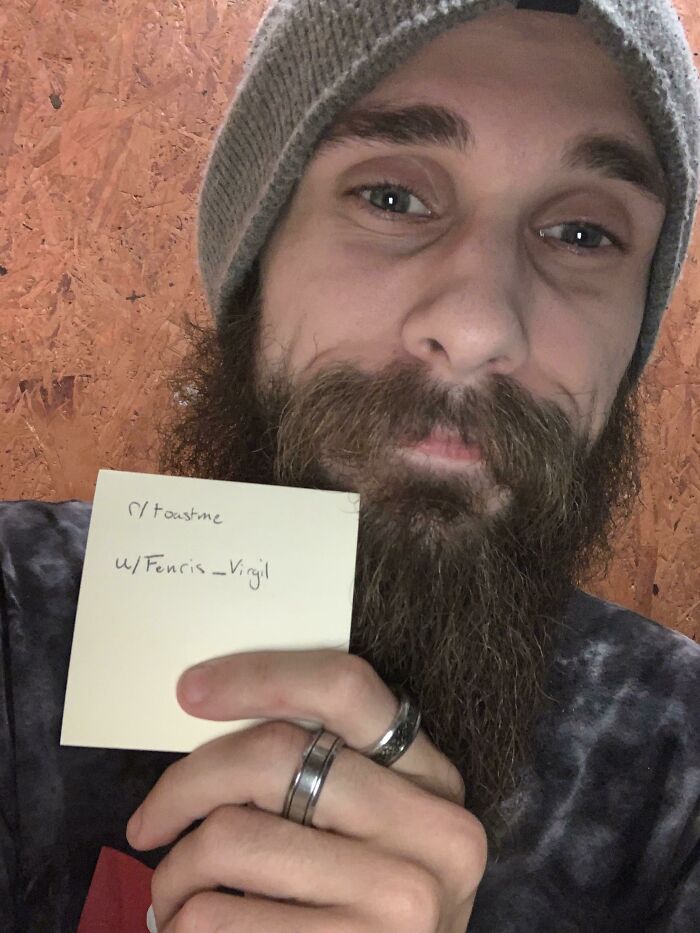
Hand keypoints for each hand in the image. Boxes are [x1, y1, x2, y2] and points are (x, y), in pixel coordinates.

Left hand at [126, 649, 487, 931]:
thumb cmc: (368, 916)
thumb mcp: (375, 836)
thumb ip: (323, 782)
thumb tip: (207, 740)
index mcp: (433, 778)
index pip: (346, 688)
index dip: (259, 676)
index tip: (191, 691)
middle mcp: (433, 830)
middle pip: (273, 755)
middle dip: (186, 786)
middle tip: (149, 823)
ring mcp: (402, 900)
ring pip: (232, 837)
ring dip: (176, 871)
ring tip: (174, 895)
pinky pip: (218, 916)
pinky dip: (184, 924)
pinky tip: (194, 929)